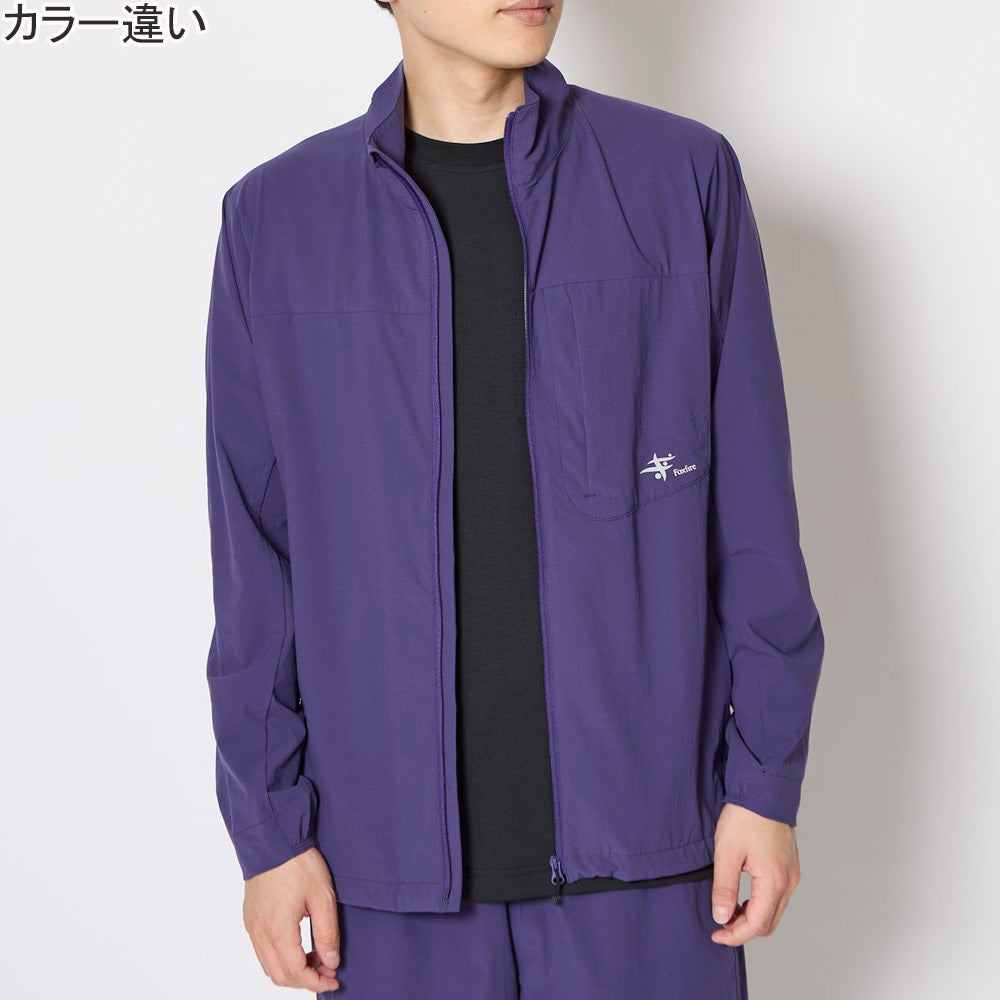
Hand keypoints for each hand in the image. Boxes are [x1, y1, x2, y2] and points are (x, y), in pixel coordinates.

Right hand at [243, 846, 341, 992]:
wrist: (273, 838)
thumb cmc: (299, 864)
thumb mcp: (323, 897)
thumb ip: (327, 933)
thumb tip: (330, 961)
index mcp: (278, 930)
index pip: (295, 973)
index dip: (316, 982)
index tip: (334, 979)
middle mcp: (260, 933)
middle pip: (279, 976)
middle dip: (305, 979)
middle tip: (327, 970)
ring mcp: (252, 926)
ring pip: (268, 966)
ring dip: (291, 969)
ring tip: (315, 957)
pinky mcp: (250, 917)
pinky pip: (262, 950)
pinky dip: (279, 957)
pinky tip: (298, 945)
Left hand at [709, 802, 800, 945]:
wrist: (764, 788)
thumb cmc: (745, 816)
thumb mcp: (726, 852)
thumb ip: (724, 888)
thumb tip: (721, 916)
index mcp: (774, 882)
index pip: (757, 924)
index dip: (735, 935)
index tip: (716, 934)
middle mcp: (788, 882)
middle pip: (768, 922)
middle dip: (744, 930)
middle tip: (720, 924)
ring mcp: (792, 873)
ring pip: (774, 910)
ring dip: (752, 917)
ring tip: (728, 909)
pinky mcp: (789, 865)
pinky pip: (777, 896)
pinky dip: (760, 903)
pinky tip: (742, 895)